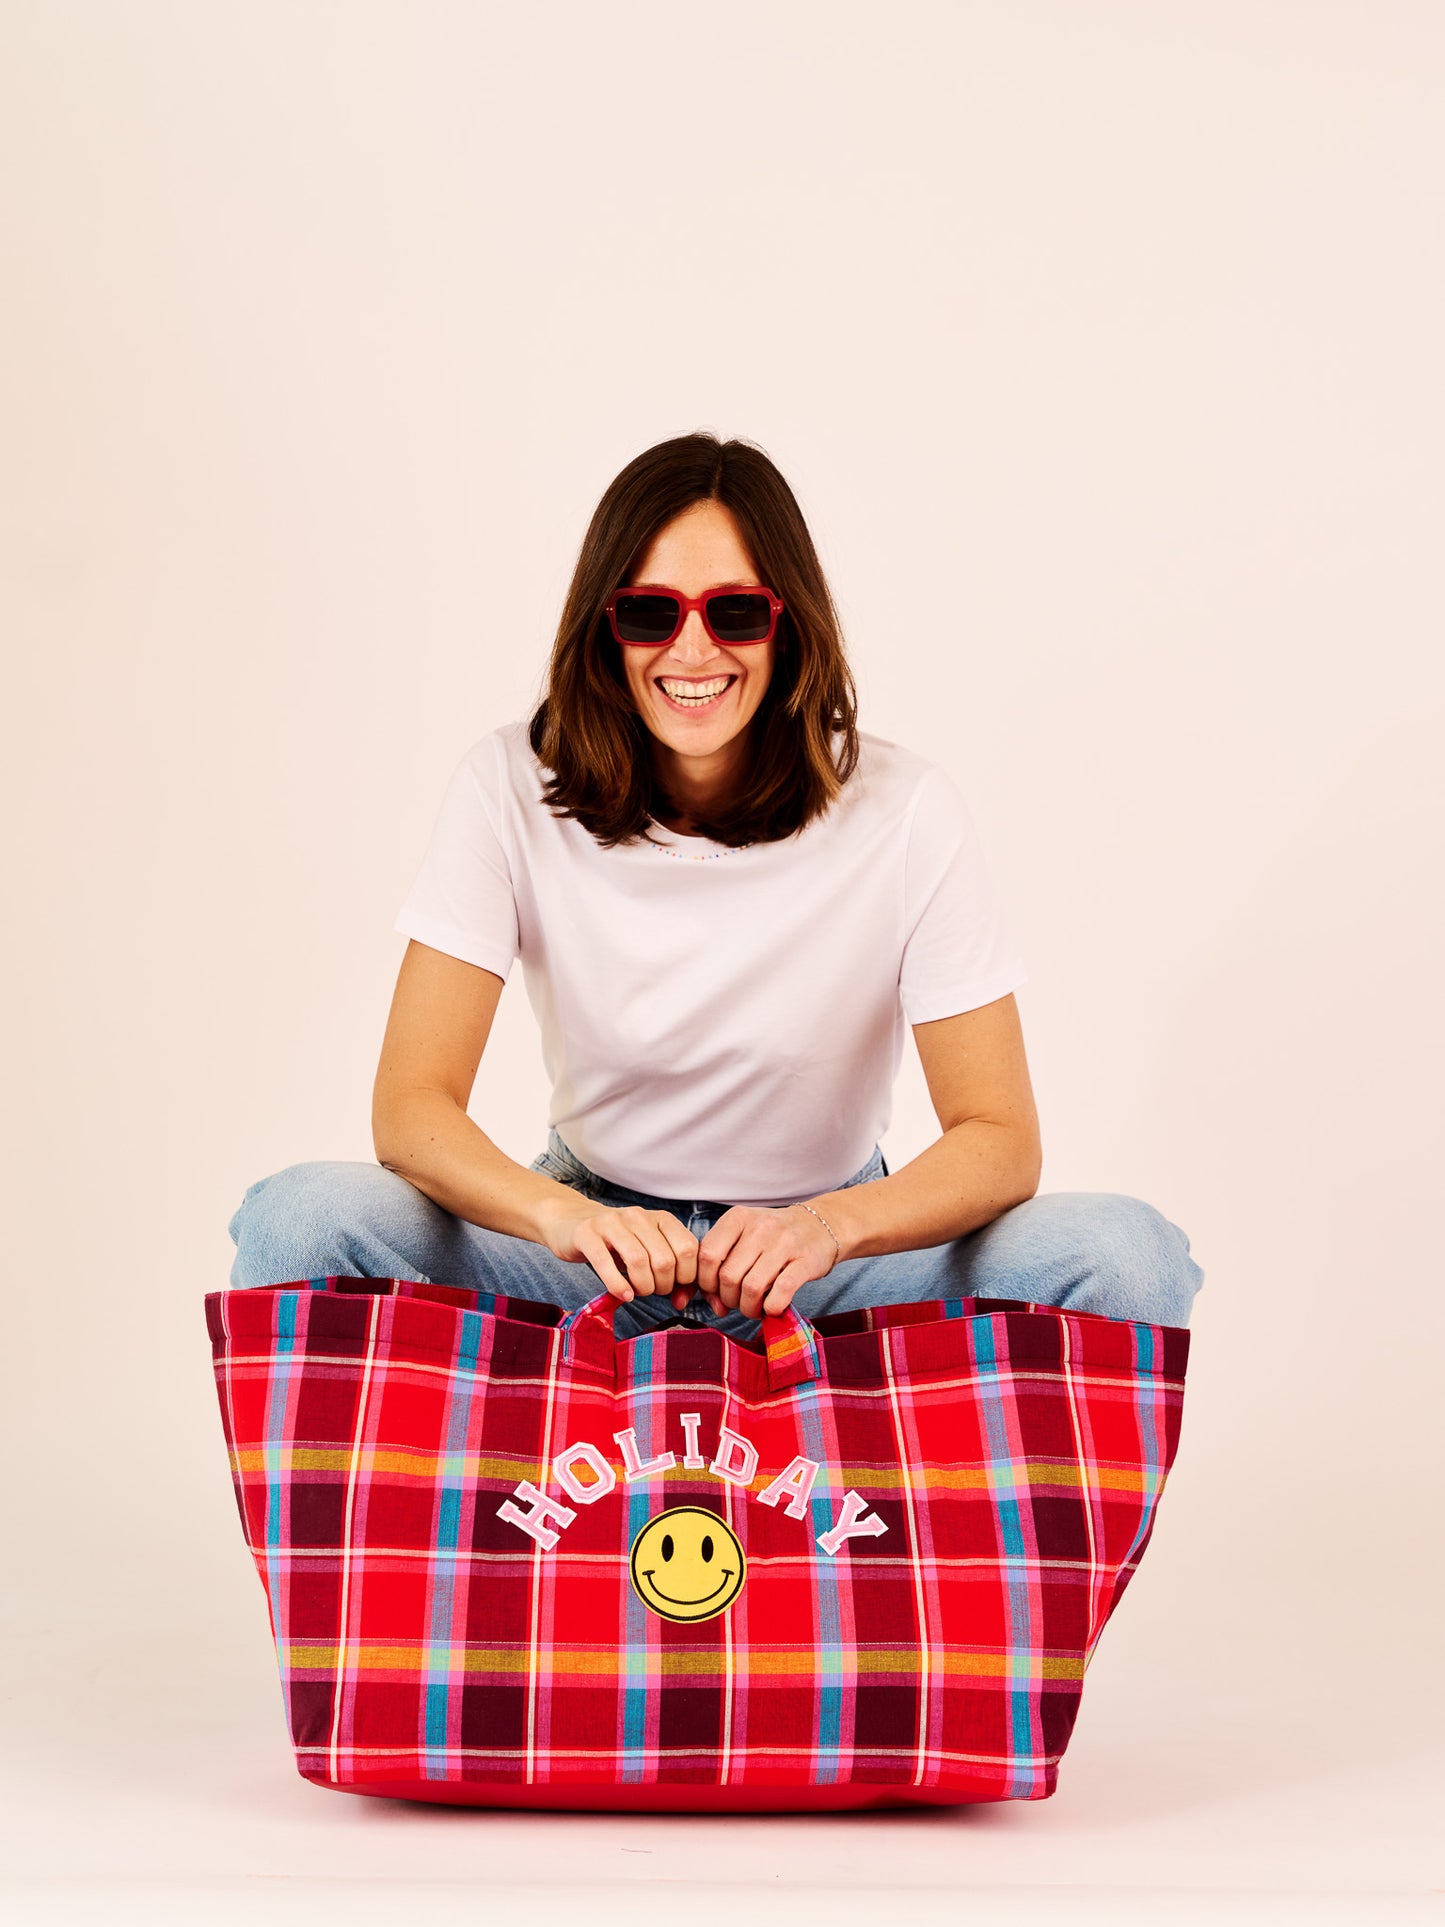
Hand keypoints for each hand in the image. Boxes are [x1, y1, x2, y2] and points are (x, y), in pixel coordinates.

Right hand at [539, 1196, 699, 1308]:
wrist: (571, 1222)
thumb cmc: (616, 1244)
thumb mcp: (648, 1251)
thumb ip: (670, 1273)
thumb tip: (682, 1302)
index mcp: (660, 1218)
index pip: (688, 1248)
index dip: (685, 1275)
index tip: (673, 1286)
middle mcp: (638, 1216)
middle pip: (664, 1259)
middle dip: (662, 1285)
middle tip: (651, 1290)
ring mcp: (611, 1223)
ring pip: (638, 1261)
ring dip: (642, 1287)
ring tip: (637, 1291)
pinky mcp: (587, 1233)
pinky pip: (605, 1263)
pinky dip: (617, 1285)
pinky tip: (623, 1294)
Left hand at [695, 1204, 838, 1318]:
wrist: (820, 1226)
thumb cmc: (773, 1238)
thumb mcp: (743, 1239)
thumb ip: (722, 1267)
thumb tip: (716, 1307)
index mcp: (738, 1218)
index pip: (707, 1255)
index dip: (706, 1282)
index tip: (716, 1291)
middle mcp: (760, 1227)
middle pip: (728, 1276)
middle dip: (729, 1299)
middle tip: (738, 1301)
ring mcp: (784, 1243)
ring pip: (752, 1288)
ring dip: (749, 1307)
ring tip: (754, 1307)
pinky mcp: (805, 1261)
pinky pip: (781, 1292)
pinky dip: (772, 1307)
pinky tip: (772, 1307)